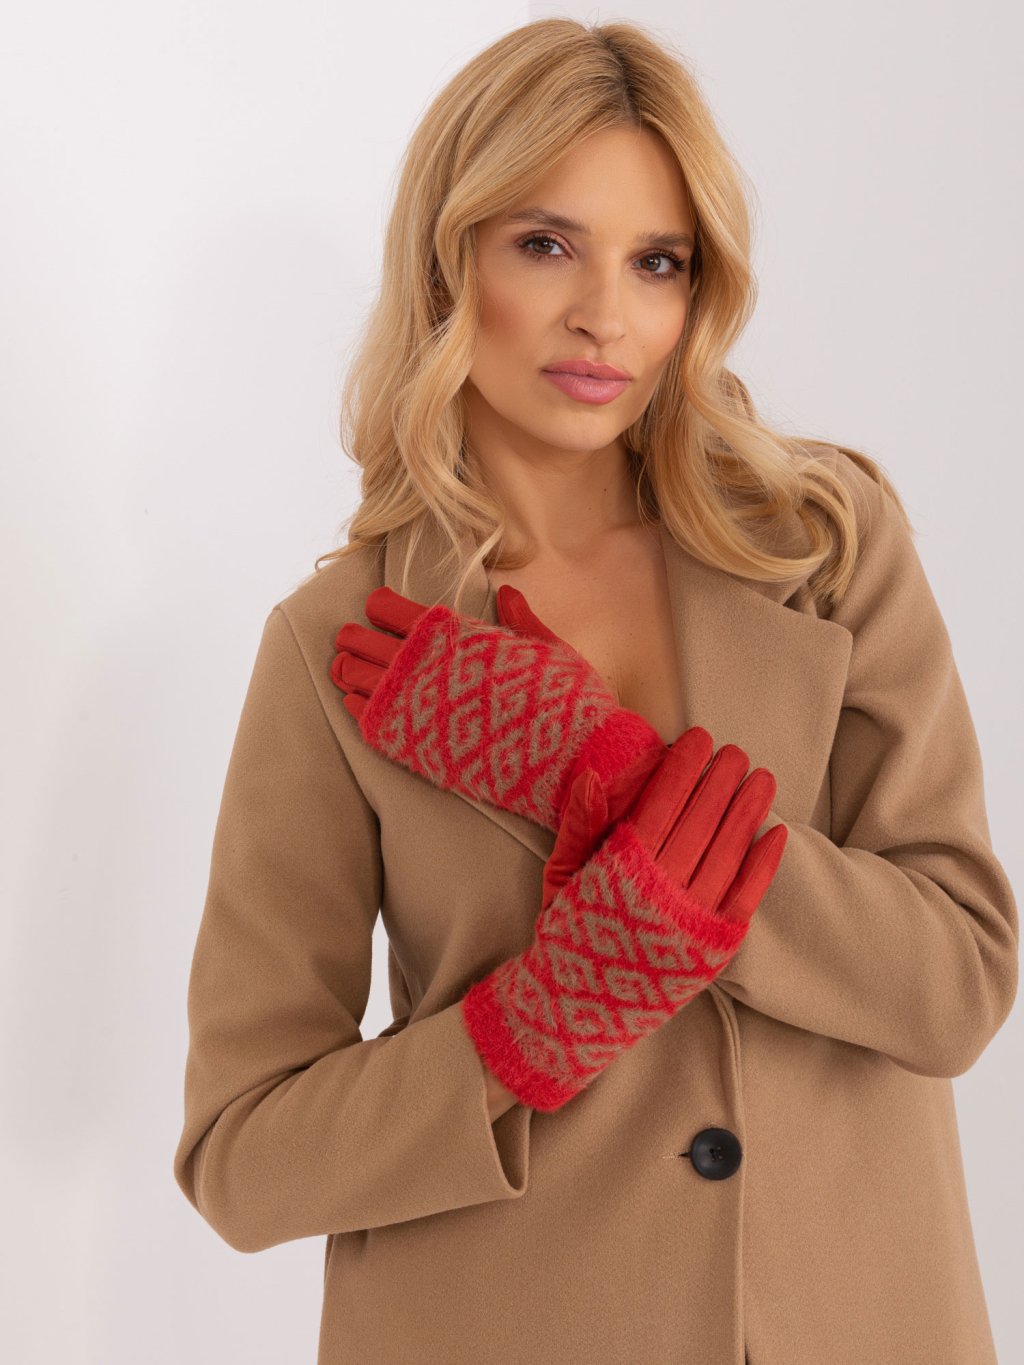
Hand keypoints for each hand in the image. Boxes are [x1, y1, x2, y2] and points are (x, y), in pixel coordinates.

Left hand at [330, 586, 665, 831]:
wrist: (576, 762)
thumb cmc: (573, 703)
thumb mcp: (553, 651)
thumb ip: (522, 622)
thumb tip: (506, 592)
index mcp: (462, 636)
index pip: (400, 610)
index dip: (382, 605)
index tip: (375, 605)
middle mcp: (432, 667)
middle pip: (369, 642)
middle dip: (355, 636)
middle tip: (348, 636)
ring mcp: (419, 707)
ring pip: (360, 679)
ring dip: (348, 668)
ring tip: (342, 665)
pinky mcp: (416, 746)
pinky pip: (369, 721)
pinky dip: (357, 708)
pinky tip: (354, 703)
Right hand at [461, 726, 787, 1111]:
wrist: (574, 1009)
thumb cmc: (565, 934)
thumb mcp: (559, 876)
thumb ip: (580, 825)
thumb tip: (595, 775)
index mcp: (621, 867)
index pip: (663, 801)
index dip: (684, 766)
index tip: (697, 739)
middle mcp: (661, 891)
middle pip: (702, 820)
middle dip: (721, 779)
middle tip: (735, 750)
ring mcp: (691, 921)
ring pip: (730, 852)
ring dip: (749, 810)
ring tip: (762, 778)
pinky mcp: (713, 949)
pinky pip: (745, 897)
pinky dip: (764, 864)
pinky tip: (776, 833)